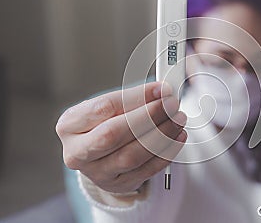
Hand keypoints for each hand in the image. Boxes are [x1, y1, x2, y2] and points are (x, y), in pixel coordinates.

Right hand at [56, 82, 186, 193]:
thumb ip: (133, 98)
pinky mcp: (117, 185)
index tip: (161, 89)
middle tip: (171, 105)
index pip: (104, 107)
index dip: (137, 97)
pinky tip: (177, 137)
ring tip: (177, 119)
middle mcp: (77, 152)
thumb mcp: (109, 107)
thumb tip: (162, 91)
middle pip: (114, 134)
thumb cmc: (104, 123)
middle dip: (148, 117)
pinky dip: (166, 152)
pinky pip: (146, 170)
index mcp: (70, 124)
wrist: (99, 155)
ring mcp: (96, 172)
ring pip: (132, 155)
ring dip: (161, 135)